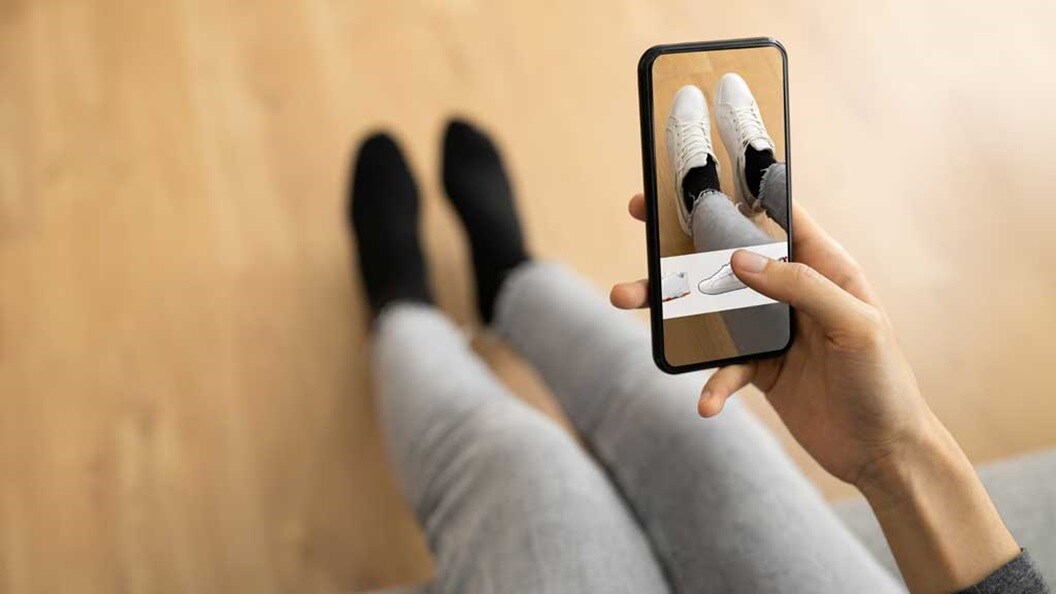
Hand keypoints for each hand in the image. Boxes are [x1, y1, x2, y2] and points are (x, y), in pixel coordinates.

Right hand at [612, 194, 930, 486]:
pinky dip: (711, 383)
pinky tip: (708, 403)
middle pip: (726, 255)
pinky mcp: (759, 368)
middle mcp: (791, 291)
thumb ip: (801, 286)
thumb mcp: (856, 324)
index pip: (776, 214)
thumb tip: (739, 260)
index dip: (737, 189)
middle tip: (641, 219)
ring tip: (626, 299)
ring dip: (669, 307)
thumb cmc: (884, 381)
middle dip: (681, 239)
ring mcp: (771, 330)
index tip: (693, 175)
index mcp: (822, 266)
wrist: (883, 453)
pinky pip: (722, 366)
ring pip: (710, 307)